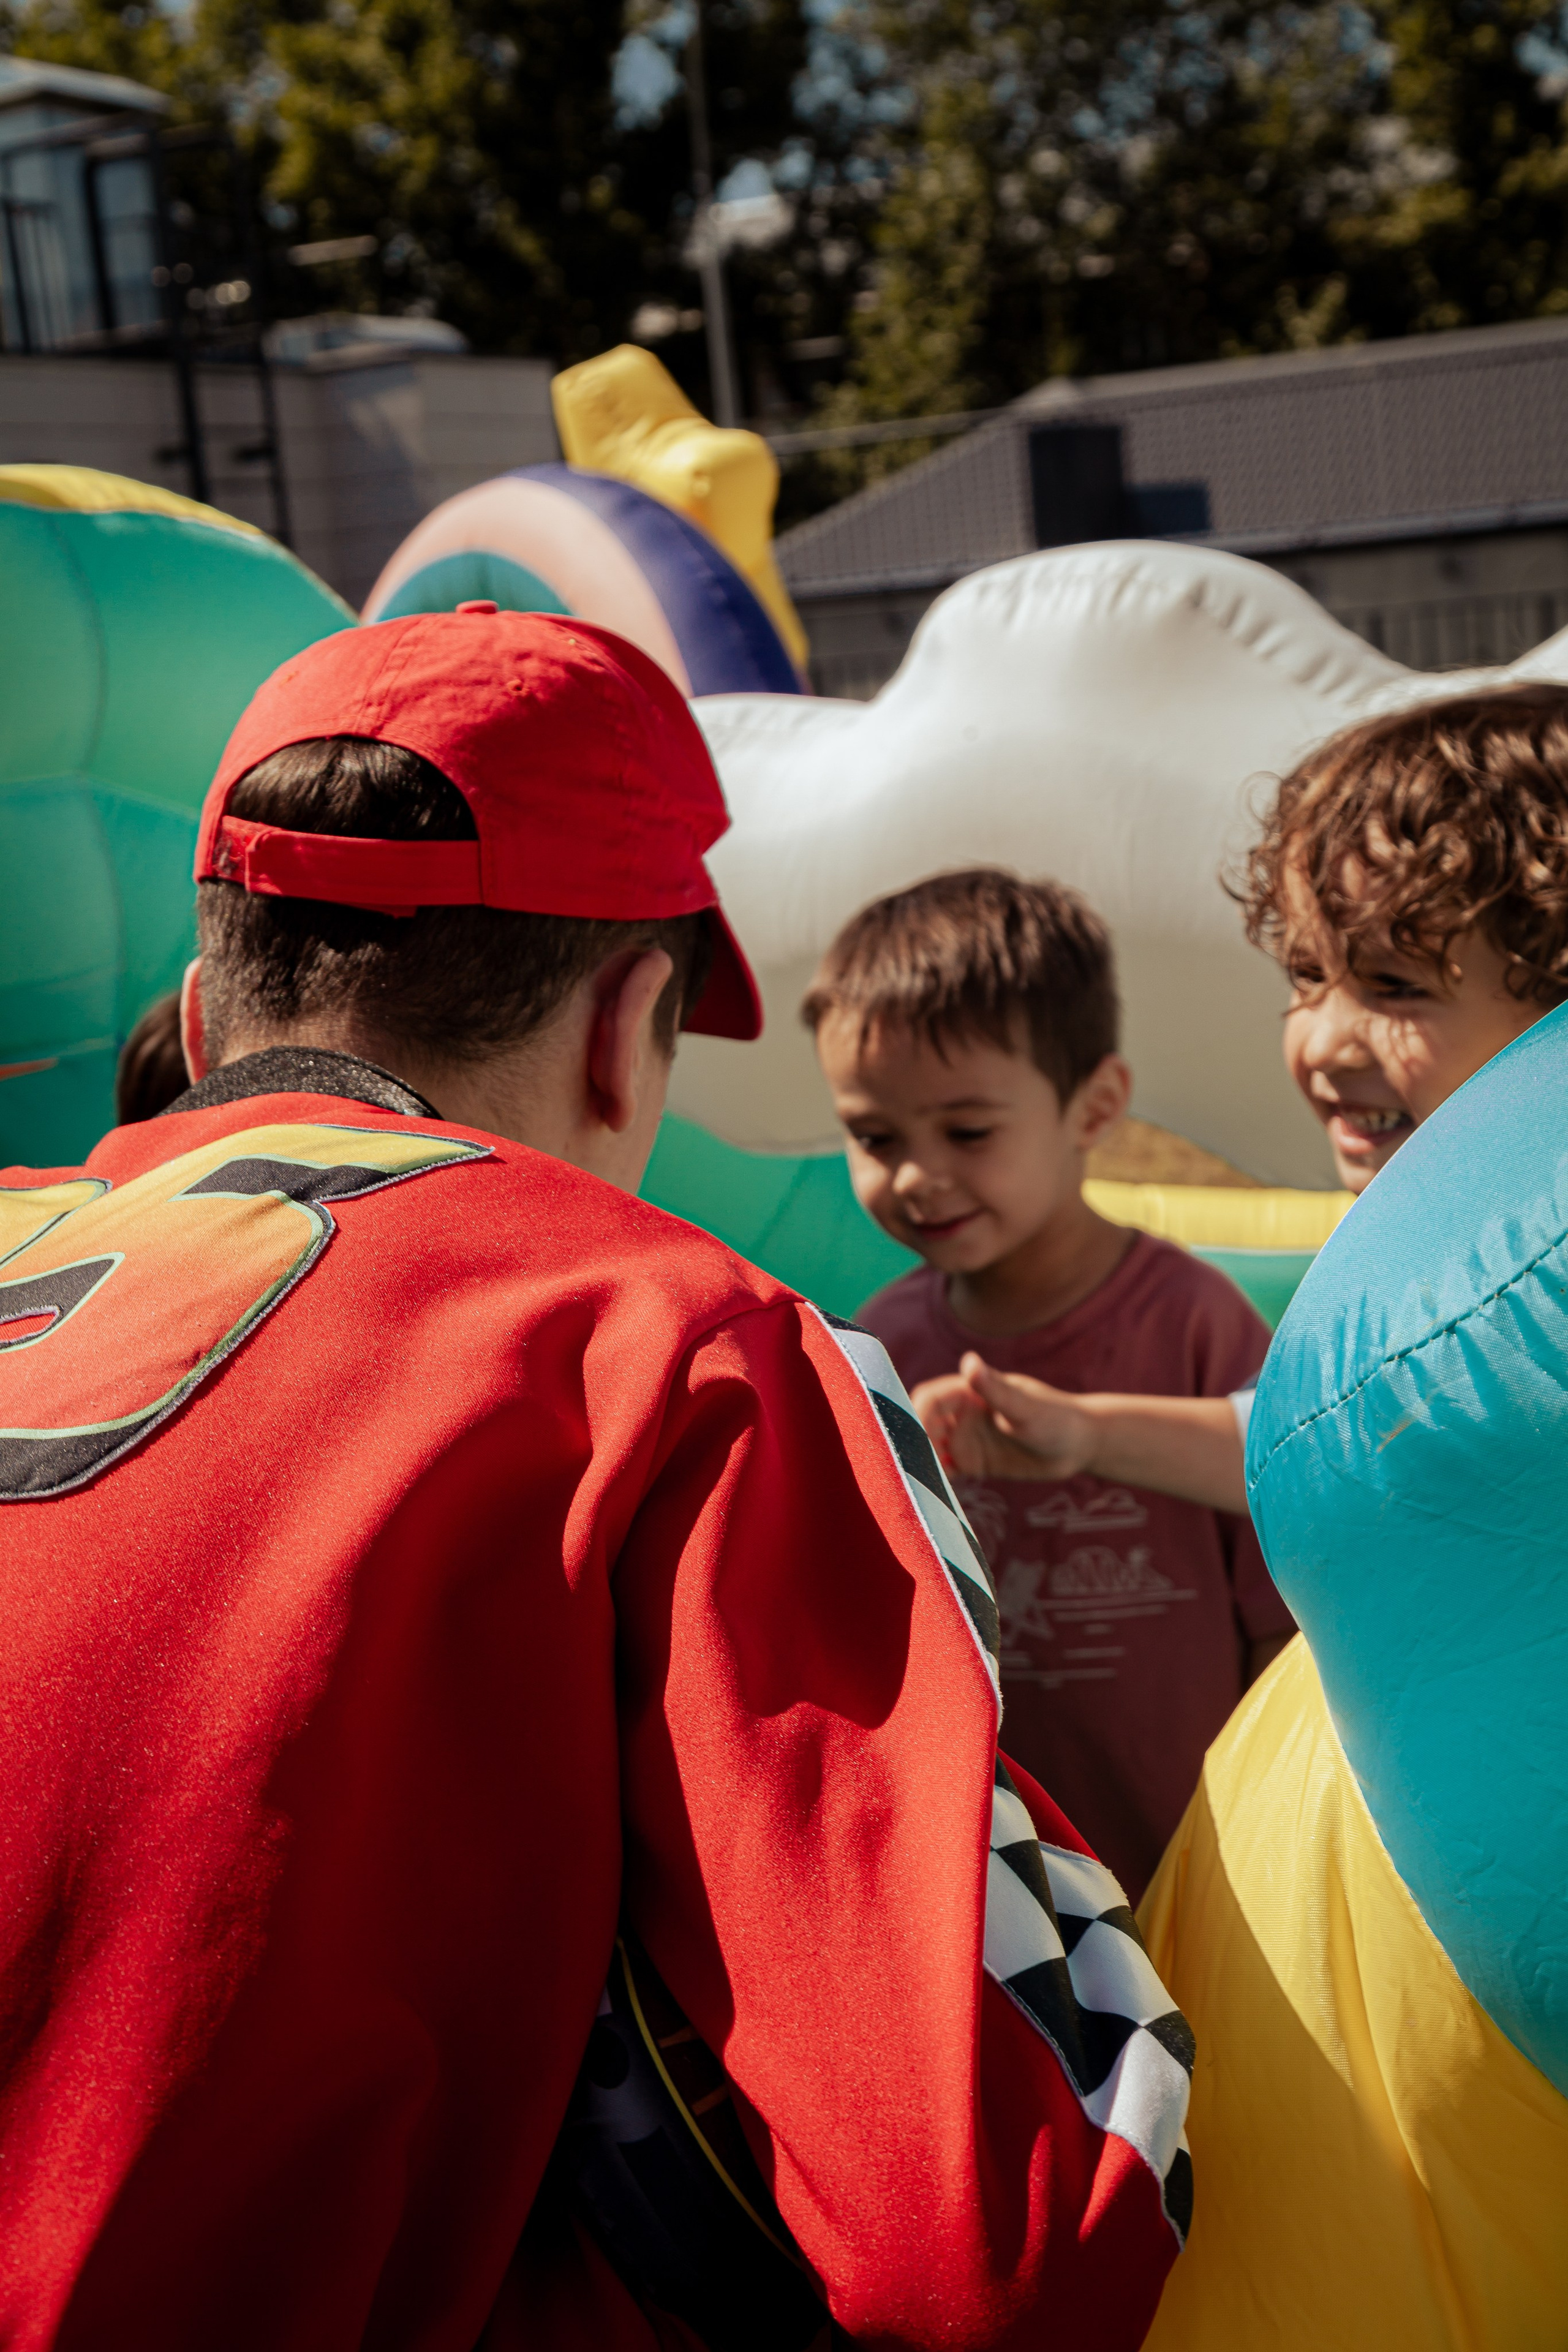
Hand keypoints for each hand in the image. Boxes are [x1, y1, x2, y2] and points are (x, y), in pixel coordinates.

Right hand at [911, 1353, 1097, 1479]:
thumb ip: (995, 1389)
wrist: (1079, 1445)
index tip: (912, 1440)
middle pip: (921, 1425)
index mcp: (969, 1392)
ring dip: (918, 1462)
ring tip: (915, 1485)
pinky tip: (931, 1494)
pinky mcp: (973, 1462)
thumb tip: (969, 1361)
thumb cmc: (1056, 1418)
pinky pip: (944, 1470)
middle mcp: (962, 1414)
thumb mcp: (1025, 1407)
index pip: (929, 1399)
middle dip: (910, 1442)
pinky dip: (933, 1479)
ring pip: (928, 1449)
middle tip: (908, 1469)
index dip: (915, 1416)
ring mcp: (966, 1439)